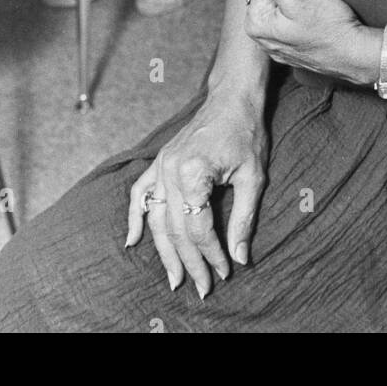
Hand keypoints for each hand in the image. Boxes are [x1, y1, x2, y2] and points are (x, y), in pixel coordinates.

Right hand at [125, 92, 267, 297]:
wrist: (233, 98)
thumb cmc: (246, 133)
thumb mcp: (253, 177)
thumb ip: (243, 219)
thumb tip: (239, 257)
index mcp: (193, 172)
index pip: (199, 228)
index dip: (212, 254)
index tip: (225, 272)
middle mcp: (170, 170)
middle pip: (176, 229)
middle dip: (188, 261)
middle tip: (201, 287)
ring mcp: (161, 165)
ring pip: (156, 218)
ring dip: (164, 251)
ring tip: (174, 278)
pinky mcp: (159, 161)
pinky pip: (139, 193)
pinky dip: (134, 217)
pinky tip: (132, 240)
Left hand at [233, 0, 377, 85]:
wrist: (356, 55)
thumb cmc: (329, 26)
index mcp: (255, 25)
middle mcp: (262, 39)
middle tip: (309, 0)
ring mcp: (278, 48)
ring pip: (283, 12)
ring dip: (297, 6)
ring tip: (315, 11)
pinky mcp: (294, 51)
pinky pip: (293, 26)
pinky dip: (304, 21)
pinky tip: (318, 23)